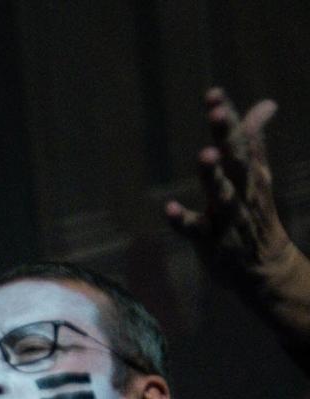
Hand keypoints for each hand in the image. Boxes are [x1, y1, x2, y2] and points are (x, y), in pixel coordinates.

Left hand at [166, 89, 291, 283]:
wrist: (265, 267)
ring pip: (222, 193)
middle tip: (216, 111)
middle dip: (227, 136)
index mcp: (250, 173)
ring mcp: (228, 216)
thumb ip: (255, 140)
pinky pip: (195, 231)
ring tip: (204, 154)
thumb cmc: (255, 215)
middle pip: (236, 160)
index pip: (241, 140)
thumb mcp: (257, 175)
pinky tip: (169, 209)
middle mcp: (242, 191)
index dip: (228, 118)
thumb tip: (267, 104)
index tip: (213, 94)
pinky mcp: (212, 241)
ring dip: (213, 175)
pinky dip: (182, 220)